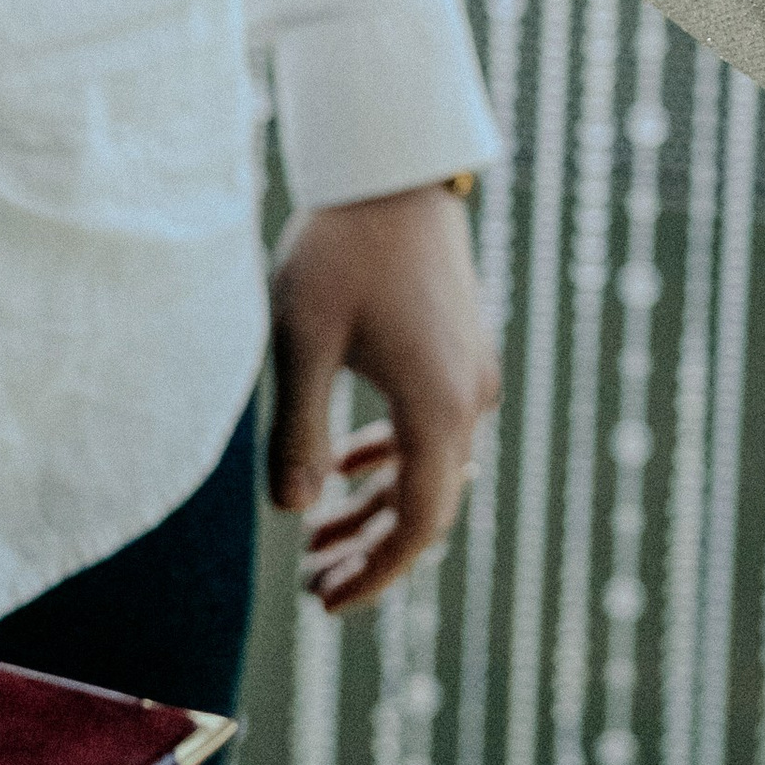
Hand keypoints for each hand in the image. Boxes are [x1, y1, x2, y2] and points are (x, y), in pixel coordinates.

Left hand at [268, 184, 501, 612]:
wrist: (393, 164)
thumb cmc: (339, 248)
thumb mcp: (301, 342)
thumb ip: (299, 433)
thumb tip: (294, 513)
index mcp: (436, 407)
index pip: (420, 524)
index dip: (378, 573)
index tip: (329, 600)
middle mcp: (468, 397)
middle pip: (429, 503)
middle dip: (373, 550)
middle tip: (315, 583)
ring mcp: (471, 370)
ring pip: (430, 465)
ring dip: (379, 505)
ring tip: (319, 535)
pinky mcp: (461, 346)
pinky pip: (434, 426)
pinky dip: (394, 457)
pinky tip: (349, 463)